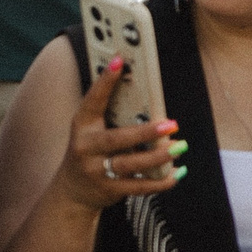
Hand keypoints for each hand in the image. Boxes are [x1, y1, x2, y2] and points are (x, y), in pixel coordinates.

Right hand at [51, 59, 183, 217]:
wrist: (73, 189)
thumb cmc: (90, 152)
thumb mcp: (91, 131)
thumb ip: (112, 117)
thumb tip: (149, 102)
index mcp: (82, 126)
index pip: (93, 100)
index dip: (105, 81)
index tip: (119, 61)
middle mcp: (85, 147)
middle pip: (116, 139)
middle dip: (145, 133)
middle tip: (171, 124)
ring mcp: (96, 170)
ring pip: (130, 164)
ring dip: (157, 157)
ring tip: (178, 147)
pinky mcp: (110, 189)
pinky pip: (140, 187)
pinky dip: (161, 181)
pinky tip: (177, 173)